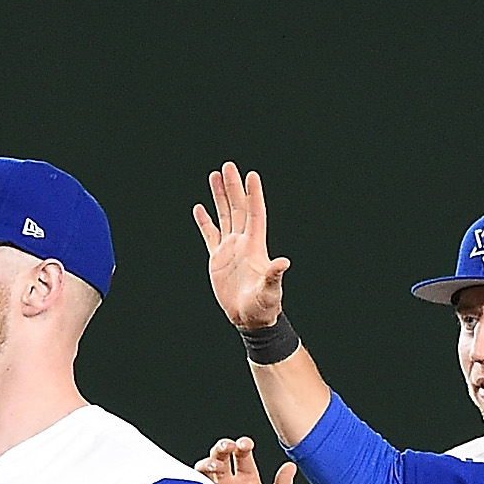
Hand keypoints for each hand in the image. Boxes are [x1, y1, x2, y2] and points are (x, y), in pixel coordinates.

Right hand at [193, 162, 289, 333]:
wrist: (249, 317)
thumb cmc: (263, 305)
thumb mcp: (270, 290)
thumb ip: (274, 275)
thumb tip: (283, 263)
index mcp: (255, 246)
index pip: (254, 213)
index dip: (253, 195)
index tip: (251, 175)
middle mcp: (242, 242)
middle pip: (237, 208)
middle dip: (233, 187)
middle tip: (228, 166)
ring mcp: (229, 249)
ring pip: (224, 216)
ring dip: (219, 196)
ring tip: (214, 176)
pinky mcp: (217, 259)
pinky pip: (210, 235)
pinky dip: (205, 222)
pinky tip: (200, 208)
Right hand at [196, 436, 296, 483]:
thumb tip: (290, 466)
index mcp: (248, 480)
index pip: (242, 455)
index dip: (242, 445)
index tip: (245, 445)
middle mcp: (230, 483)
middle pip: (221, 455)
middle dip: (222, 447)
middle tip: (227, 447)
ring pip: (204, 469)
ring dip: (208, 463)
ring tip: (215, 466)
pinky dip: (195, 481)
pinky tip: (201, 480)